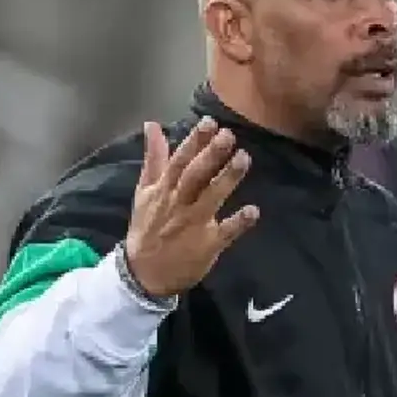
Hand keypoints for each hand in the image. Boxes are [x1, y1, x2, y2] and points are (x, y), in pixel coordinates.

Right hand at [123, 118, 258, 297]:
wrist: (143, 273)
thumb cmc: (147, 228)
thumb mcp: (144, 191)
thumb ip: (153, 158)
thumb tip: (152, 125)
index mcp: (164, 189)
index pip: (179, 161)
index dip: (194, 141)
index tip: (210, 123)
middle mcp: (178, 203)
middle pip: (194, 175)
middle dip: (211, 155)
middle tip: (229, 135)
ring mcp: (193, 225)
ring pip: (211, 198)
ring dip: (227, 178)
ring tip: (244, 158)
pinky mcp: (207, 245)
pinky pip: (224, 233)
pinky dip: (238, 222)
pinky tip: (253, 211)